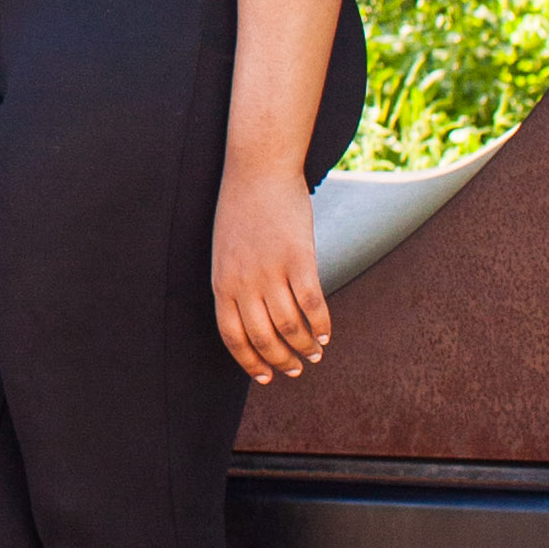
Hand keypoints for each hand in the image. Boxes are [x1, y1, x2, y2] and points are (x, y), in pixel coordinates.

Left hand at [213, 156, 328, 385]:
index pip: (233, 337)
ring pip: (291, 328)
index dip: (251, 363)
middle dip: (282, 361)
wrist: (258, 169)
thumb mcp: (226, 252)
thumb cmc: (242, 209)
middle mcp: (244, 282)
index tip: (266, 378)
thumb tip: (255, 320)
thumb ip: (236, 285)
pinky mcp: (299, 259)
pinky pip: (313, 305)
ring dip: (305, 347)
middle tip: (297, 369)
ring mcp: (271, 271)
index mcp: (221, 282)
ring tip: (315, 354)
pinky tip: (327, 334)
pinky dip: (322, 325)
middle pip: (264, 339)